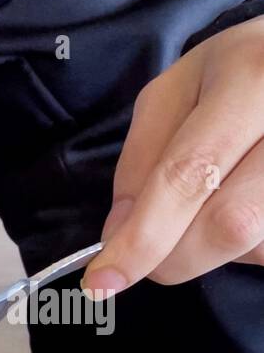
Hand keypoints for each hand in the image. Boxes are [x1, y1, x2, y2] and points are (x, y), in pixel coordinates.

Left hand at [83, 16, 263, 298]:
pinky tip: (243, 202)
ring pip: (256, 245)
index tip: (103, 281)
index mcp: (251, 81)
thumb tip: (118, 234)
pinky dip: (247, 243)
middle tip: (149, 254)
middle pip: (230, 224)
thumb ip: (141, 159)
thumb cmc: (240, 71)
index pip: (188, 175)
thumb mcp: (175, 92)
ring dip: (214, 247)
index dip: (142, 238)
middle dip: (173, 256)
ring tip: (216, 198)